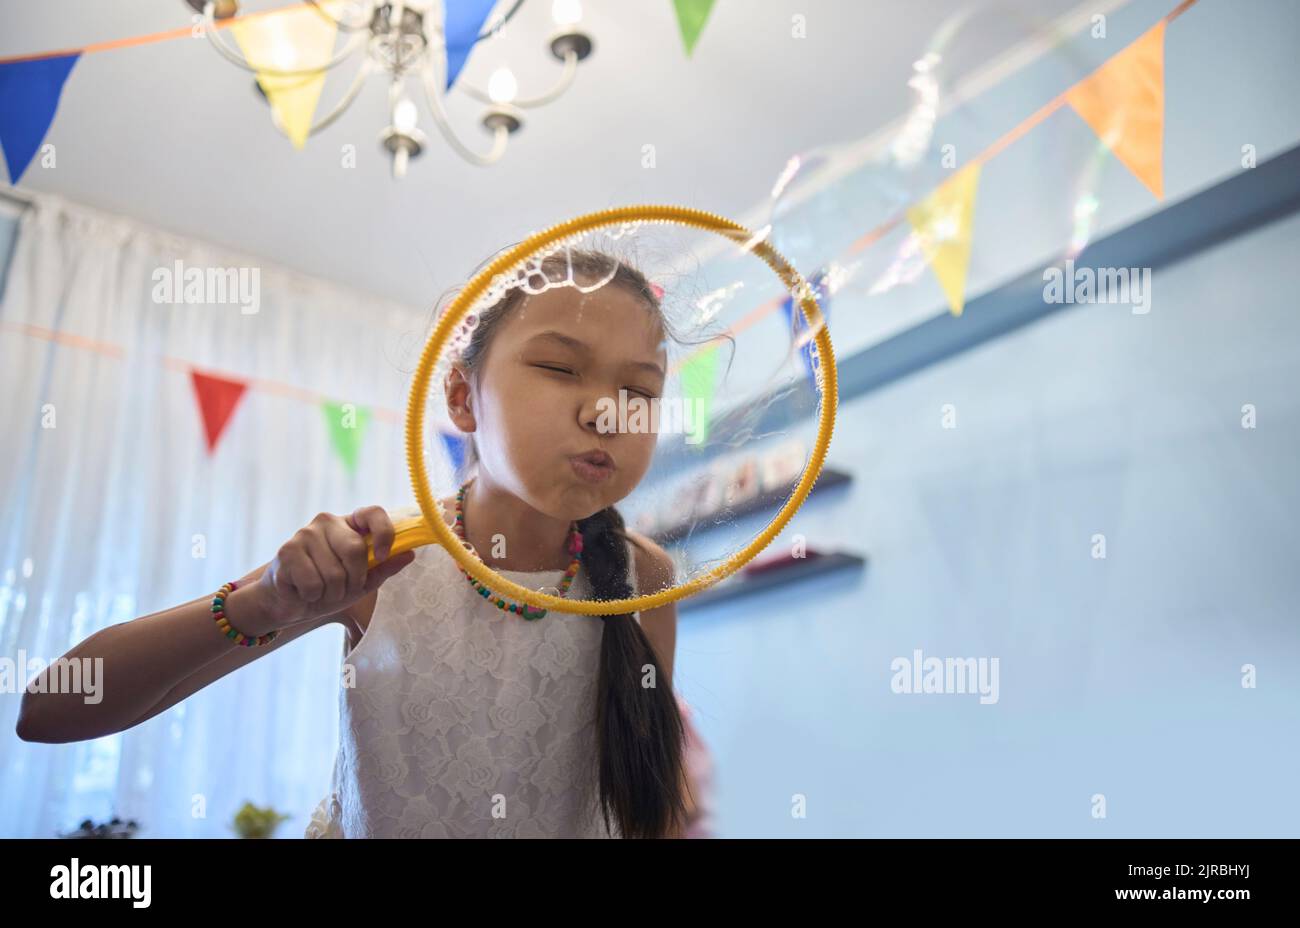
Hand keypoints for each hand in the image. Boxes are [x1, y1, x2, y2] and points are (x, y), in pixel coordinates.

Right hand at [254, 506, 415, 629]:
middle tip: (342, 589)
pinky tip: (303, 591)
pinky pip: (313, 583)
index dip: (383, 532)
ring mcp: (305, 533)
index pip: (373, 512)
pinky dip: (312, 596)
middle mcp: (328, 522)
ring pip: (333, 573)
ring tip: (320, 591)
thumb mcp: (361, 582)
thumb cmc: (327, 589)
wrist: (287, 603)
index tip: (382, 555)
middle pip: (354, 549)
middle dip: (353, 580)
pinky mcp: (287, 550)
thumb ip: (384, 568)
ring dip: (331, 593)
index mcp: (350, 525)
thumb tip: (410, 554)